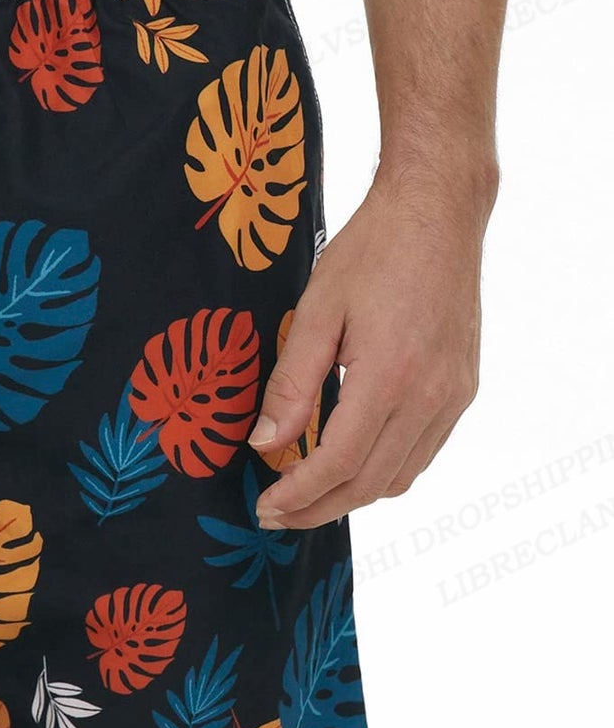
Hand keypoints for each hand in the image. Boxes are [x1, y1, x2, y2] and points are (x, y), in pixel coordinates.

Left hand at [249, 162, 494, 529]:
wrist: (439, 212)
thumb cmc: (372, 251)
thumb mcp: (316, 311)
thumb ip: (290, 383)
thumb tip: (264, 443)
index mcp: (389, 378)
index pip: (338, 464)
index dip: (299, 494)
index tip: (266, 508)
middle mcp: (430, 396)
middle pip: (370, 483)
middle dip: (319, 507)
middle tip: (277, 515)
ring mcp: (453, 395)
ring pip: (401, 476)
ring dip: (353, 495)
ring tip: (307, 495)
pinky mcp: (462, 387)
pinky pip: (423, 451)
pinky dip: (385, 469)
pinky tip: (351, 462)